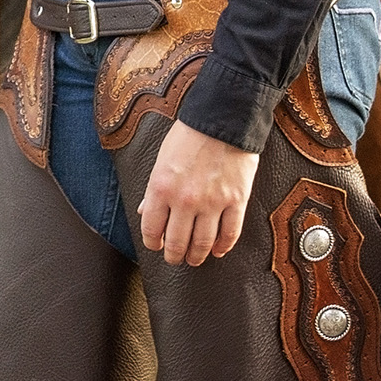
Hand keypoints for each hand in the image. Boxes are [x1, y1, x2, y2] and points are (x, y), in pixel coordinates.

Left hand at [138, 119, 260, 264]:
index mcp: (161, 188)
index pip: (152, 229)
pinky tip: (219, 250)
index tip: (156, 246)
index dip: (153, 243)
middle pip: (177, 242)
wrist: (222, 121)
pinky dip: (224, 246)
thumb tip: (144, 211)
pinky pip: (230, 233)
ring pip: (203, 243)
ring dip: (197, 255)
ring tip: (195, 258)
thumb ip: (153, 190)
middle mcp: (185, 200)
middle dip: (174, 255)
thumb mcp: (161, 160)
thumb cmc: (188, 137)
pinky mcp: (236, 202)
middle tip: (175, 259)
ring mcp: (212, 203)